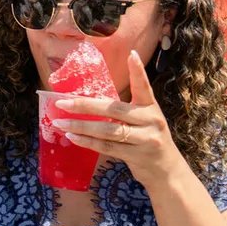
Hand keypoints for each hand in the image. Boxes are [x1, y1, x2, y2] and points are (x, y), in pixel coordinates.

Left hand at [52, 50, 188, 187]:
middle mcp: (151, 120)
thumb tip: (86, 101)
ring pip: (108, 130)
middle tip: (62, 102)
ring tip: (60, 122)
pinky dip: (88, 142)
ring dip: (81, 126)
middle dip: (85, 106)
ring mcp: (145, 139)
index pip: (144, 86)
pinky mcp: (137, 156)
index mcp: (151, 108)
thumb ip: (123, 111)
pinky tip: (72, 137)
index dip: (138, 71)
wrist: (166, 170)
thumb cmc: (146, 139)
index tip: (131, 54)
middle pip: (114, 110)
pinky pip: (107, 147)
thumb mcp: (143, 120)